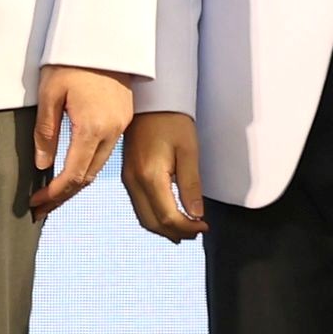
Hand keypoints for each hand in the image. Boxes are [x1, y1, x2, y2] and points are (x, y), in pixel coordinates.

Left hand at [31, 65, 134, 216]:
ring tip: (52, 194)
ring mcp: (120, 126)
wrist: (104, 37)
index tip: (35, 204)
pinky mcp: (123, 119)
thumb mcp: (50, 93)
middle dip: (63, 195)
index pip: (73, 174)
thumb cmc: (73, 60)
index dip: (53, 194)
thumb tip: (42, 164)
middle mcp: (111, 132)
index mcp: (92, 128)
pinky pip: (105, 152)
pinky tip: (71, 170)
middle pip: (87, 176)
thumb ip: (45, 131)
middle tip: (40, 207)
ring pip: (97, 166)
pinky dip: (86, 166)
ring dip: (75, 183)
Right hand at [121, 113, 204, 242]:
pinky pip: (139, 206)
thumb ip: (191, 185)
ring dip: (164, 228)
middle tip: (197, 231)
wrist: (150, 101)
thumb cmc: (171, 120)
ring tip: (185, 229)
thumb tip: (195, 213)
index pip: (168, 217)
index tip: (204, 226)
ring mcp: (128, 180)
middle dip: (176, 232)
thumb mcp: (188, 151)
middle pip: (153, 223)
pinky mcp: (128, 176)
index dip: (188, 227)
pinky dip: (154, 217)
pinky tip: (168, 217)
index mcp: (151, 176)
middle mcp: (134, 182)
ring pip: (144, 218)